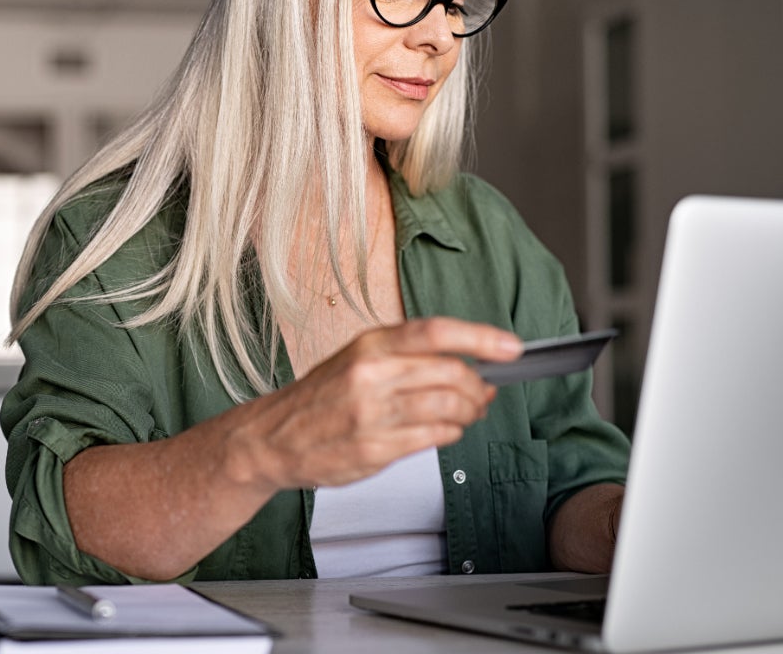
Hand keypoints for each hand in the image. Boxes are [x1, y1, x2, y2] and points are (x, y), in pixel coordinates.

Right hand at [229, 317, 522, 490]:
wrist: (271, 438)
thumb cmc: (317, 399)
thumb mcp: (356, 360)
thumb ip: (407, 359)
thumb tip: (469, 363)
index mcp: (368, 345)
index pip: (436, 332)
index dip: (482, 338)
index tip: (511, 348)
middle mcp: (371, 375)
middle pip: (452, 373)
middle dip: (480, 387)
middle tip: (484, 394)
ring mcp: (372, 414)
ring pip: (449, 407)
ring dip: (470, 412)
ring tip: (467, 414)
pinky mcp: (375, 448)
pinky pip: (433, 437)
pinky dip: (450, 433)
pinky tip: (444, 430)